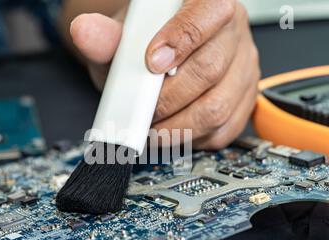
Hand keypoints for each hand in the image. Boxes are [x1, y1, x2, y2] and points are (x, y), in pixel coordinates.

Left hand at [68, 0, 259, 148]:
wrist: (158, 55)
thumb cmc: (145, 42)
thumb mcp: (123, 37)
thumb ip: (107, 36)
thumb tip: (85, 32)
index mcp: (208, 4)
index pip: (204, 18)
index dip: (178, 42)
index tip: (151, 64)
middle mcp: (233, 34)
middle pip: (210, 69)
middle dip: (167, 99)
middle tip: (141, 110)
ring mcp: (243, 69)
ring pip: (218, 107)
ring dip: (177, 126)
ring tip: (152, 126)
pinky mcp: (243, 101)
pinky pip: (223, 130)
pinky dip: (192, 138)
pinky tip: (173, 130)